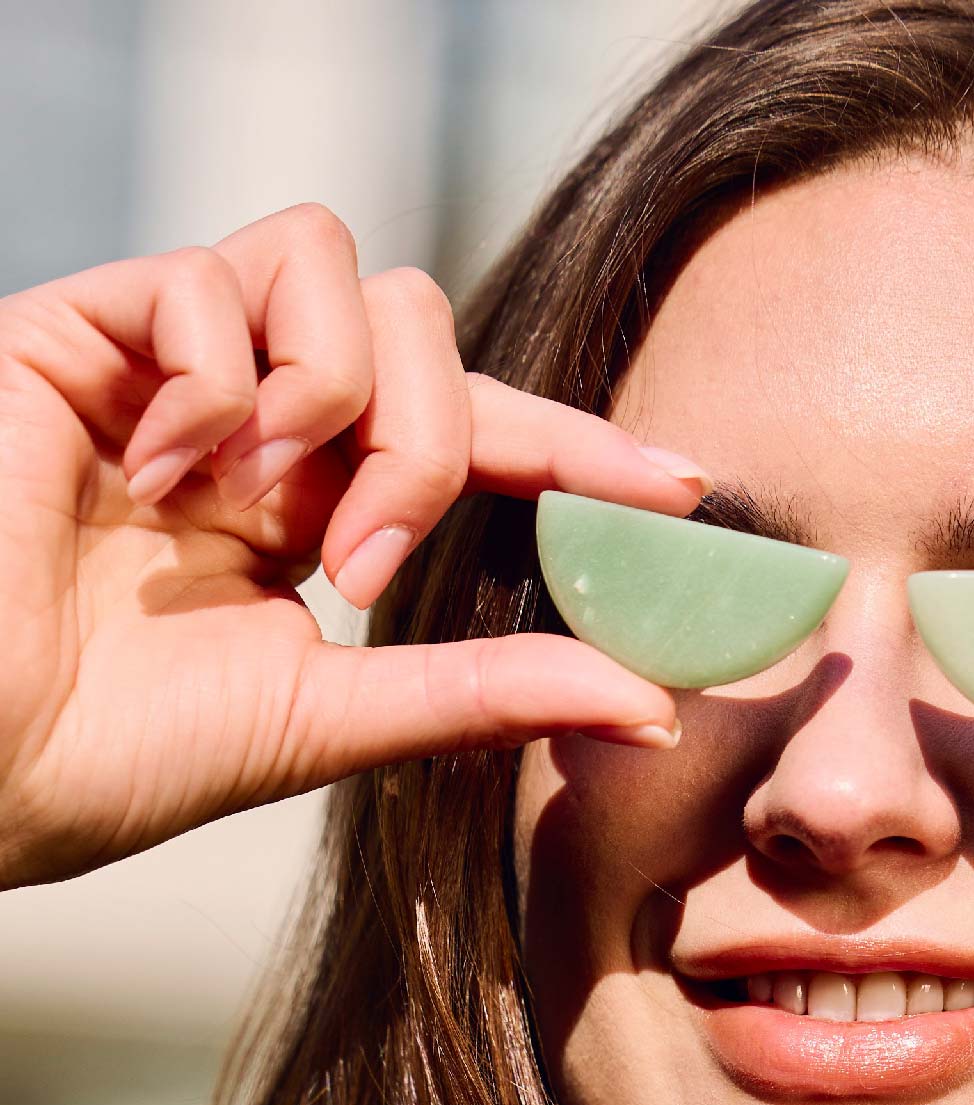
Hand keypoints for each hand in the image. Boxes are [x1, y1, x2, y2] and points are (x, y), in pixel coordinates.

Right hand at [0, 201, 704, 891]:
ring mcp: (173, 373)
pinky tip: (167, 473)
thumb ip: (483, 692)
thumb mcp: (333, 718)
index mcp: (317, 506)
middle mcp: (257, 425)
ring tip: (265, 508)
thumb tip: (650, 704)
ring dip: (337, 396)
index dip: (576, 447)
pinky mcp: (79, 334)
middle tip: (366, 561)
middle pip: (423, 326)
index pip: (475, 438)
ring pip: (333, 267)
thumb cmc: (119, 757)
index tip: (682, 487)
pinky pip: (209, 279)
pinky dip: (220, 380)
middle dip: (436, 440)